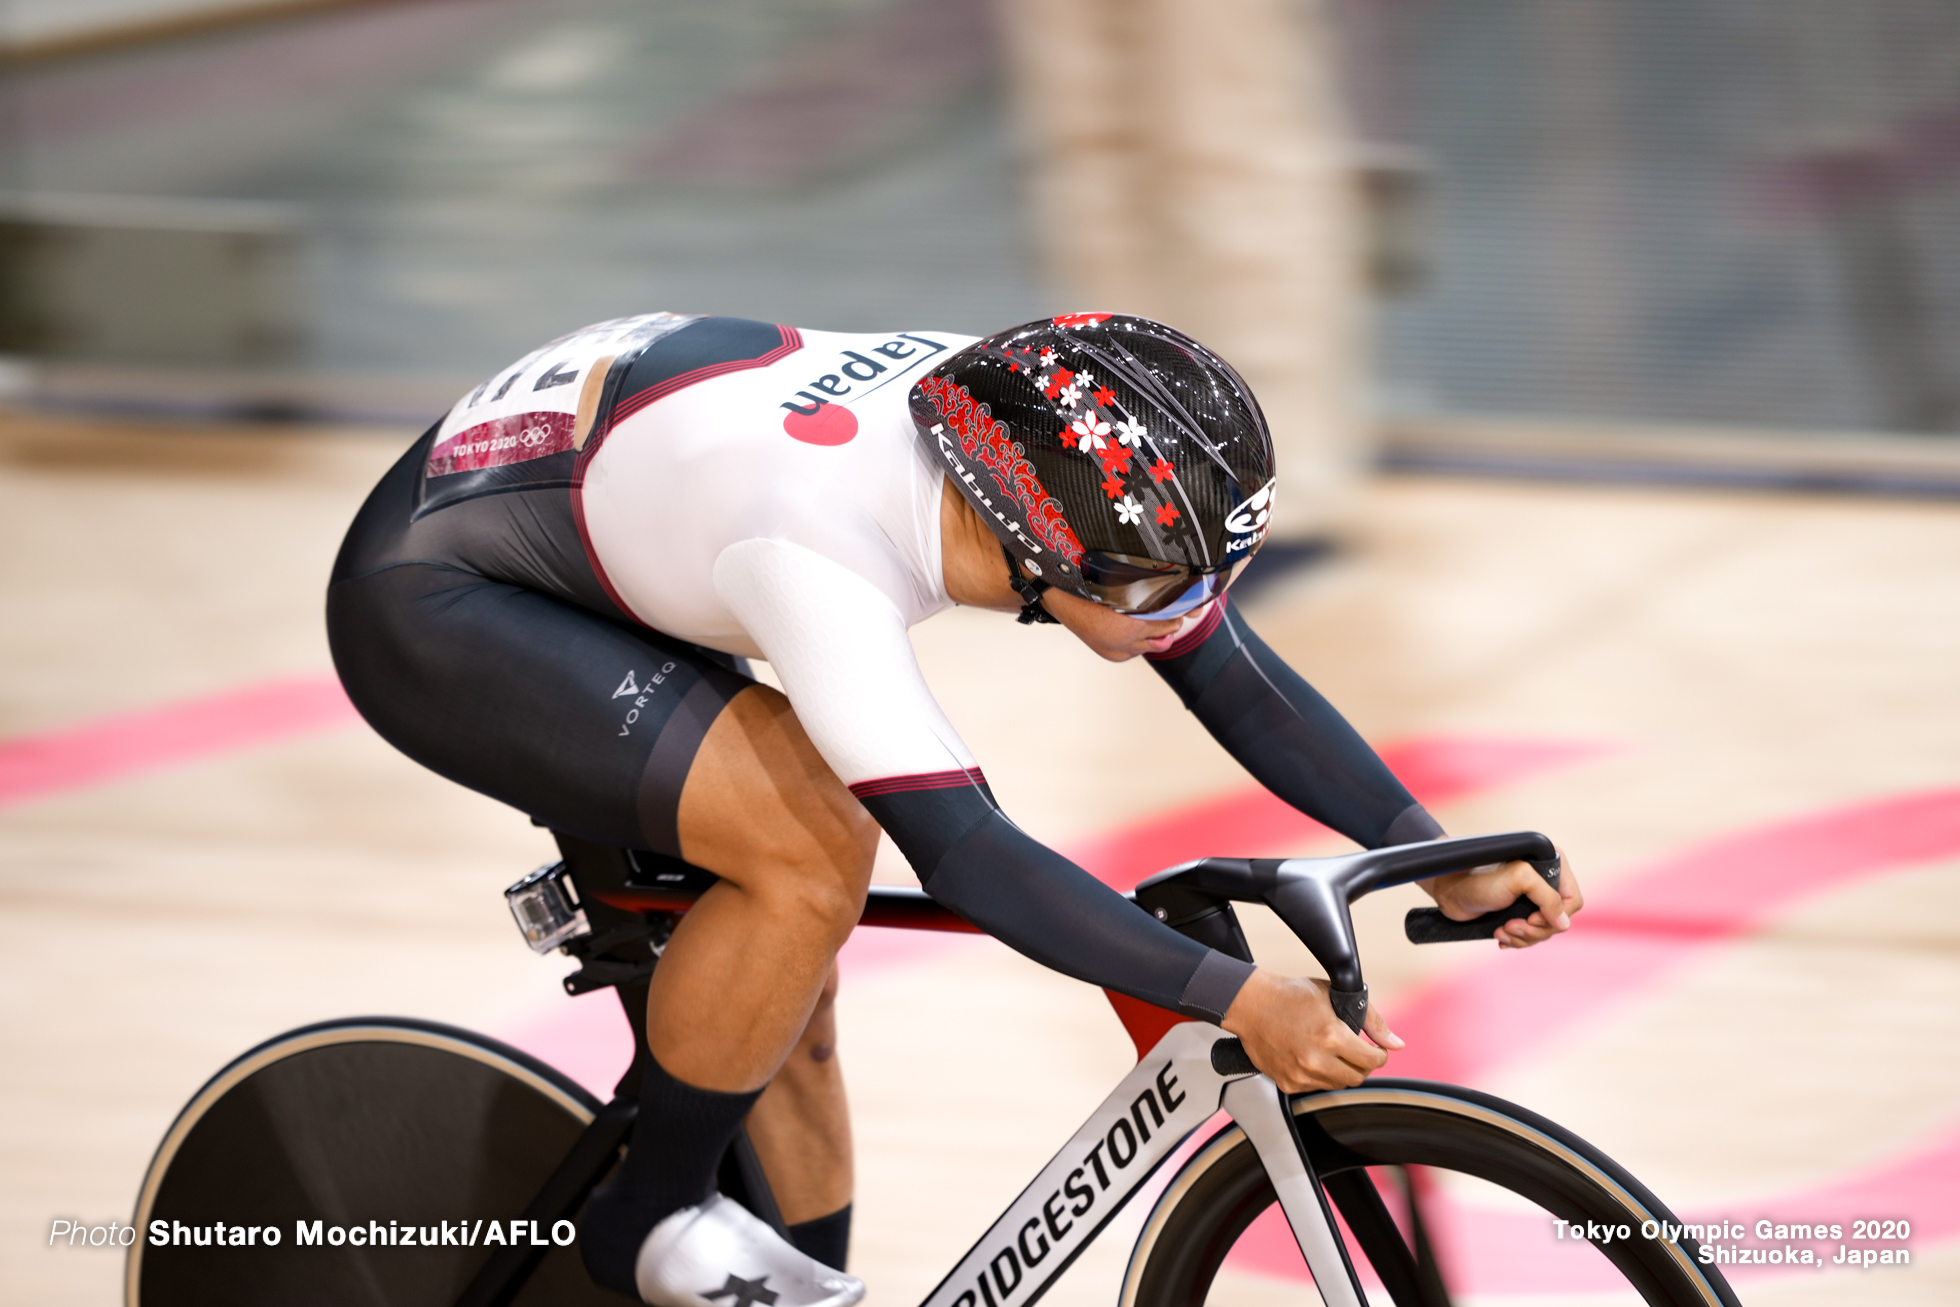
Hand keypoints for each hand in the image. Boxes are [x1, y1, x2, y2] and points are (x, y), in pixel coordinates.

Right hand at [1220, 970, 1402, 1092]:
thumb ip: (1371, 1020)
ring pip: (1338, 1084)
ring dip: (1342, 1071)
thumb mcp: (1334, 996)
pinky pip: (1316, 1087)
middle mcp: (1316, 1059)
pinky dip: (1320, 1076)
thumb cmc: (1290, 995)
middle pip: (1358, 1077)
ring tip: (1332, 1052)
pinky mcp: (1288, 1083)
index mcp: (1331, 1036)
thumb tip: (1396, 1043)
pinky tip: (1312, 1057)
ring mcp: (1301, 1074)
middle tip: (1356, 1051)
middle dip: (1363, 1064)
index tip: (1375, 1049)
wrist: (1251, 1005)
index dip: (1379, 1054)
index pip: (1373, 1061)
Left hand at [1422, 850, 1583, 948]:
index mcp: (1550, 866)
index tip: (1531, 918)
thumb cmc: (1479, 880)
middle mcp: (1544, 883)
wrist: (1449, 891)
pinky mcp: (1519, 913)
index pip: (1573, 900)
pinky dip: (1517, 940)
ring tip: (1501, 931)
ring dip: (1523, 937)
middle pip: (1559, 921)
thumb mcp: (1519, 880)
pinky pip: (1530, 936)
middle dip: (1534, 930)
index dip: (1556, 915)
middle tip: (1510, 926)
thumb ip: (1547, 897)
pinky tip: (1500, 936)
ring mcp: (1532, 900)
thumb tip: (1563, 923)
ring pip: (1545, 932)